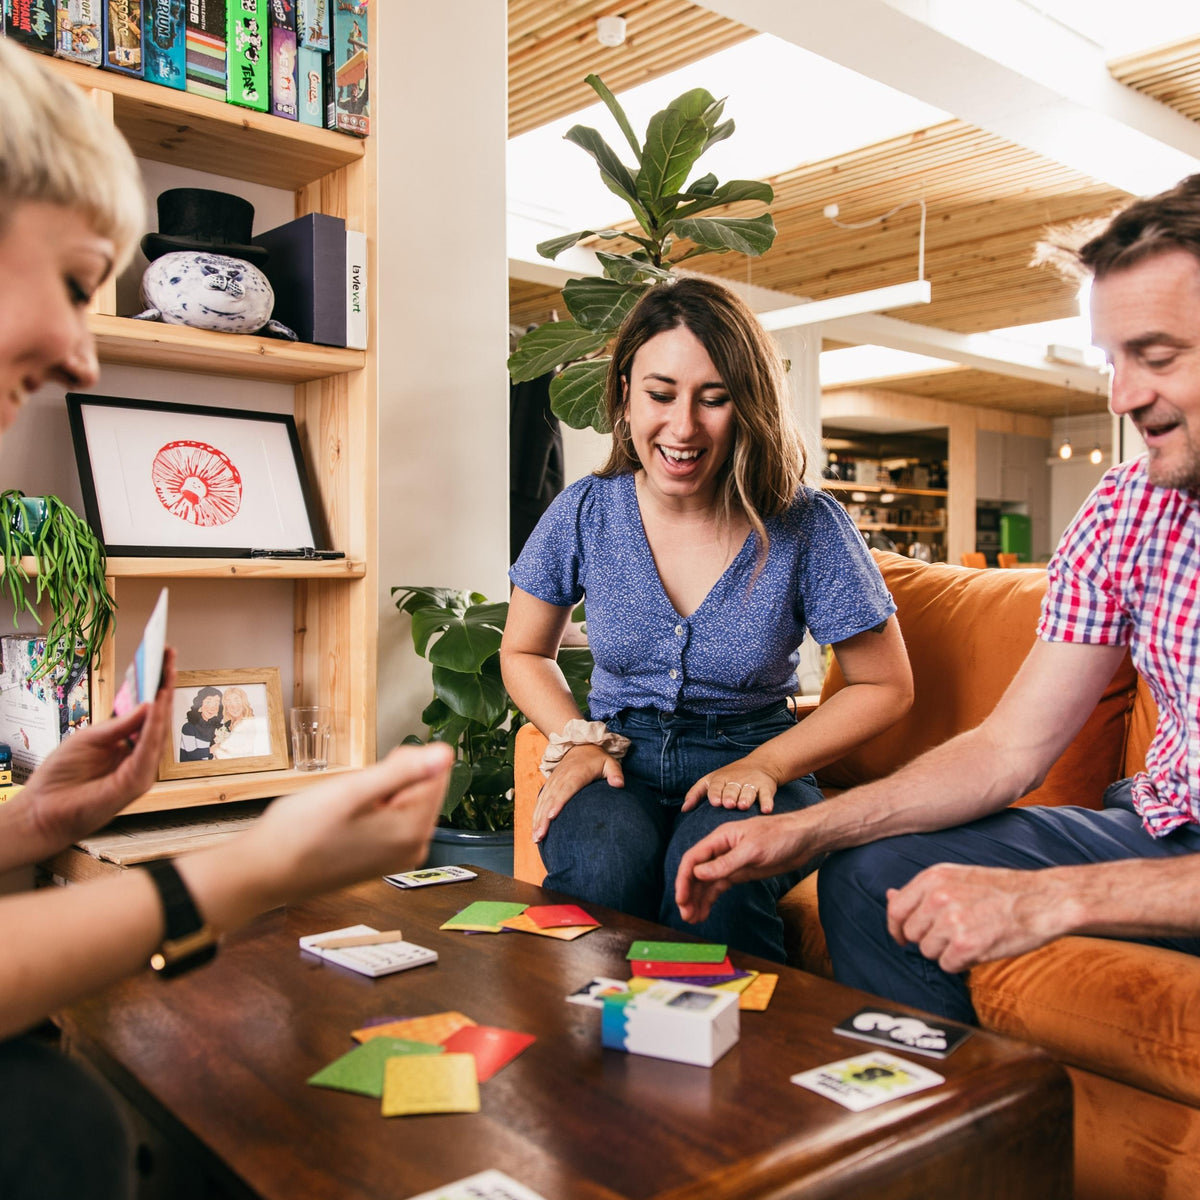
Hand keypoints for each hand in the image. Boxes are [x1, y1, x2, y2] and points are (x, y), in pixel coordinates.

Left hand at [17, 648, 176, 857]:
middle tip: (169, 656)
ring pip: (158, 731)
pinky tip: (155, 706)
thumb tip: (147, 703)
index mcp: (126, 746)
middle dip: (164, 685)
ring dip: (163, 701)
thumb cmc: (61, 779)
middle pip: (158, 718)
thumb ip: (120, 725)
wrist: (42, 812)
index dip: (156, 685)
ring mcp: (140, 771)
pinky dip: (153, 727)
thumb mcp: (89, 739)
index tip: (162, 658)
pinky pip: (148, 750)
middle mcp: (138, 758)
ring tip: (166, 674)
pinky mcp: (136, 783)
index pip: (147, 713)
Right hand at [228, 742, 454, 912]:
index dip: (402, 761)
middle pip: (422, 787)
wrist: (263, 873)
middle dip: (389, 779)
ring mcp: (399, 857)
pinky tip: (343, 821)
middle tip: (352, 794)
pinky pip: (389, 818)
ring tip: (343, 810)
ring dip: (377, 794)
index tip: (370, 774)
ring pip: (403, 800)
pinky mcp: (383, 860)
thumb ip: (403, 771)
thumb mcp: (351, 791)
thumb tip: (446, 753)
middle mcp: (415, 848)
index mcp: (413, 830)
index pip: (436, 772)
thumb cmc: (299, 833)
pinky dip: (370, 810)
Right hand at [532, 743, 622, 842]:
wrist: (581, 746)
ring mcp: (554, 782)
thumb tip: (619, 784)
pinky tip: (535, 830)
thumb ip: (615, 773)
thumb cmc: (598, 759)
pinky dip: (536, 815)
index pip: (566, 789)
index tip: (552, 816)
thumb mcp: (610, 762)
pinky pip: (541, 801)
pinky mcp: (549, 785)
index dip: (558, 802)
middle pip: (550, 799)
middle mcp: (562, 778)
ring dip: (537, 820)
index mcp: (576, 774)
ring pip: (543, 802)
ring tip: (536, 838)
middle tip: (540, 836)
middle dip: (543, 818)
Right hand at [674, 812, 813, 923]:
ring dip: (697, 899)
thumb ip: (725, 863)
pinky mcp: (740, 873)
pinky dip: (710, 899)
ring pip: (706, 883)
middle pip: (696, 873)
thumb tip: (698, 874)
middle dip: (689, 893)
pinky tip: (704, 912)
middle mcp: (721, 850)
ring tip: (692, 919)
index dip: (684, 879)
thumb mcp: (752, 850)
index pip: (693, 859)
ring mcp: (730, 862)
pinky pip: (719, 886)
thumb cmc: (780, 836)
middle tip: (685, 914)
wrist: (803, 839)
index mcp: (720, 839)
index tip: (681, 899)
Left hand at [681, 755, 779, 813]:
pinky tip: (766, 809)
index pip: (716, 786)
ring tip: (743, 805)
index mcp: (721, 779)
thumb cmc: (729, 777)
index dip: (715, 793)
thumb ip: (696, 794)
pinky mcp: (766, 787)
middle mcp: (736, 781)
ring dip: (746, 798)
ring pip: (748, 791)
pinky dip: (767, 802)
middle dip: (730, 796)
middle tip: (729, 804)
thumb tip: (684, 809)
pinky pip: (767, 795)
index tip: (714, 802)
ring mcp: (752, 783)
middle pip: (732, 789)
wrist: (760, 764)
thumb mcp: (710, 781)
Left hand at [886, 862, 1066, 972]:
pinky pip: (947, 965)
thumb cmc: (1001, 890)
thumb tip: (889, 896)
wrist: (1042, 899)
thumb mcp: (956, 877)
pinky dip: (962, 963)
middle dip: (929, 940)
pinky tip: (980, 948)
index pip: (896, 910)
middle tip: (956, 934)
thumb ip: (922, 890)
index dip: (897, 928)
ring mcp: (951, 921)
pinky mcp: (966, 945)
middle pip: (912, 934)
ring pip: (928, 952)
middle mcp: (937, 897)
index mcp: (932, 878)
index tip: (903, 937)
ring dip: (947, 952)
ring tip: (972, 936)